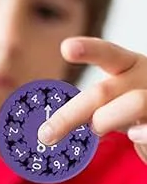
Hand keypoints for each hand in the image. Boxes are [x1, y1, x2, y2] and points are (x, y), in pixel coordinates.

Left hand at [38, 37, 146, 162]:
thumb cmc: (134, 109)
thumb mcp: (112, 100)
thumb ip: (86, 108)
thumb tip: (47, 129)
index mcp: (128, 66)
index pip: (108, 54)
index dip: (88, 50)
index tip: (66, 48)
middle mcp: (143, 79)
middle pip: (103, 91)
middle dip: (69, 115)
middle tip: (45, 135)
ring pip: (133, 103)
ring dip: (106, 120)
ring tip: (97, 129)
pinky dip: (144, 133)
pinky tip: (134, 135)